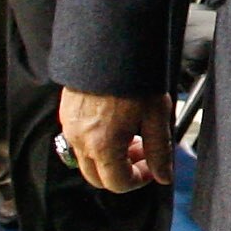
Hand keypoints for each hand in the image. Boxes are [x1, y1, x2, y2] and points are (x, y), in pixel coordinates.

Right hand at [58, 89, 174, 191]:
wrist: (111, 47)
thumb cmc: (135, 79)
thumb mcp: (156, 116)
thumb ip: (159, 151)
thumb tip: (164, 176)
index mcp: (102, 145)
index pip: (117, 183)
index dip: (139, 180)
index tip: (152, 168)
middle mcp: (80, 141)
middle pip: (98, 177)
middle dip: (123, 171)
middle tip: (143, 151)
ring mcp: (69, 128)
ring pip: (87, 159)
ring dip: (109, 157)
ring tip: (131, 134)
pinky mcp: (66, 115)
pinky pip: (78, 140)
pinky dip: (97, 142)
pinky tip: (115, 122)